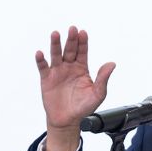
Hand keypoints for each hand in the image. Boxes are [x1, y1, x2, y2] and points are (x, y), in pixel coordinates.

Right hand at [35, 26, 115, 150]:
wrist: (68, 121)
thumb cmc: (83, 108)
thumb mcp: (97, 94)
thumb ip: (103, 79)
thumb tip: (111, 64)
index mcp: (82, 68)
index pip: (82, 51)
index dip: (83, 42)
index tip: (83, 33)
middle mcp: (69, 67)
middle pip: (70, 49)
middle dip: (71, 39)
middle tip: (72, 29)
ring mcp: (57, 71)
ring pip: (56, 54)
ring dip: (55, 44)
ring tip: (55, 34)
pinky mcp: (46, 79)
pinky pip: (43, 67)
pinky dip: (41, 60)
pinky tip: (40, 53)